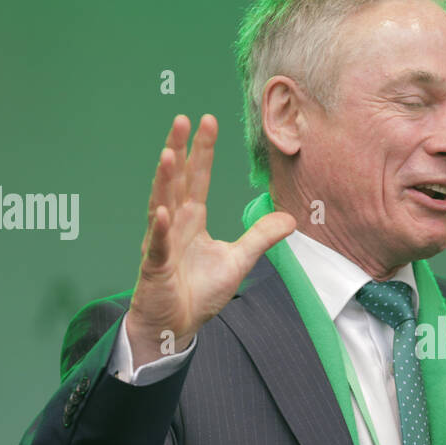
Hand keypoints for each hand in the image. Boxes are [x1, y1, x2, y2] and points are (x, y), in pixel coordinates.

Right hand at [126, 114, 296, 366]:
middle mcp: (174, 224)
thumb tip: (290, 218)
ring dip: (164, 180)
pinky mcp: (155, 266)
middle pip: (177, 181)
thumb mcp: (239, 261)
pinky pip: (157, 245)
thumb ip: (260, 237)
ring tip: (169, 154)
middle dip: (180, 150)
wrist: (175, 325)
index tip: (207, 120)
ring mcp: (161, 242)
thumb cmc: (198, 292)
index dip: (203, 150)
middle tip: (182, 120)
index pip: (199, 178)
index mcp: (192, 219)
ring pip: (161, 205)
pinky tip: (161, 212)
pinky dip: (158, 230)